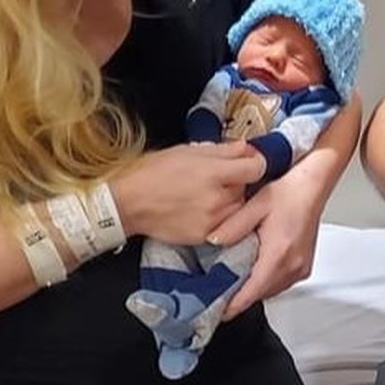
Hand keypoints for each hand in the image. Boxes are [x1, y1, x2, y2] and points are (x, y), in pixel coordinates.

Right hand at [111, 140, 265, 243]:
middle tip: (220, 177)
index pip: (256, 168)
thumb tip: (247, 147)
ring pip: (238, 208)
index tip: (248, 161)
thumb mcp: (188, 151)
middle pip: (247, 188)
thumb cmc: (154, 172)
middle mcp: (217, 199)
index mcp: (213, 173)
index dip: (255, 162)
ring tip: (209, 194)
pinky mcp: (205, 237)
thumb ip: (222, 150)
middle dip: (239, 181)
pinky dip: (220, 217)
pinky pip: (224, 224)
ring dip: (231, 200)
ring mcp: (212, 221)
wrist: (128, 204)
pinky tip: (202, 208)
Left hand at [206, 165, 327, 319]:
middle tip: (216, 289)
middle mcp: (291, 267)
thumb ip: (232, 226)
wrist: (312, 186)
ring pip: (269, 291)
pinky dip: (265, 281)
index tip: (212, 309)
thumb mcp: (255, 206)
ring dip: (253, 289)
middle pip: (258, 295)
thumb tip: (213, 241)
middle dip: (238, 295)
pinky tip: (255, 268)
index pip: (249, 294)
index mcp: (277, 255)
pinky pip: (280, 284)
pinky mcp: (303, 266)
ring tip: (233, 279)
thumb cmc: (288, 193)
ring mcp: (300, 269)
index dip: (229, 306)